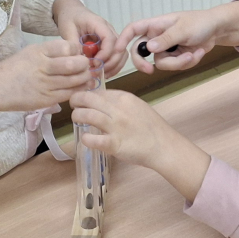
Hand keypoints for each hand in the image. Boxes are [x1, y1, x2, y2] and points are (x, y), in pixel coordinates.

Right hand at [0, 40, 91, 115]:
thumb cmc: (14, 68)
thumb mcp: (30, 52)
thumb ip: (50, 52)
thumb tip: (75, 52)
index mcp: (39, 51)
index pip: (67, 47)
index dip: (78, 50)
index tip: (79, 53)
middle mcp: (43, 66)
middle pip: (74, 64)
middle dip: (85, 65)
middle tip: (87, 66)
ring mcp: (45, 84)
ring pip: (74, 80)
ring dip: (85, 78)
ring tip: (87, 77)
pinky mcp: (46, 99)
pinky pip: (69, 94)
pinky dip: (79, 90)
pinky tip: (83, 88)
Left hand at [53, 0, 125, 74]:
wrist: (71, 11)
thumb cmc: (69, 18)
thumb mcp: (67, 29)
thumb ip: (73, 44)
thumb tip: (80, 62)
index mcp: (99, 24)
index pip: (110, 39)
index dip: (105, 54)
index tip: (95, 64)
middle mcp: (109, 30)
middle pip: (119, 48)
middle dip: (111, 63)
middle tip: (97, 72)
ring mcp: (111, 38)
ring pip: (121, 54)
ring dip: (113, 67)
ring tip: (100, 75)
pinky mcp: (109, 44)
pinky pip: (116, 57)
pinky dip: (112, 67)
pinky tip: (102, 73)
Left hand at [69, 88, 210, 200]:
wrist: (164, 146)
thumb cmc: (152, 127)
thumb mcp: (138, 106)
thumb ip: (120, 103)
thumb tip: (101, 102)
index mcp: (125, 98)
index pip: (98, 91)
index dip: (86, 93)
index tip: (81, 98)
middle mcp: (118, 110)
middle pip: (88, 99)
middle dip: (76, 100)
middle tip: (73, 106)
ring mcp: (116, 127)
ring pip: (87, 115)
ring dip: (77, 116)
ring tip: (76, 119)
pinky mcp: (114, 144)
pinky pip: (93, 139)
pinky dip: (85, 138)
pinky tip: (85, 138)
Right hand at [114, 1, 238, 74]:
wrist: (217, 30)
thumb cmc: (200, 22)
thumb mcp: (184, 29)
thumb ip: (166, 39)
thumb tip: (148, 48)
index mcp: (156, 25)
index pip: (133, 29)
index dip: (123, 38)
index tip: (117, 50)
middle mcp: (158, 37)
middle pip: (140, 53)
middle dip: (144, 63)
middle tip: (149, 71)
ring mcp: (166, 48)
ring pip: (161, 63)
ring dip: (179, 62)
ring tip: (195, 53)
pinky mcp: (176, 57)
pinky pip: (175, 66)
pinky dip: (188, 62)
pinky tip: (199, 52)